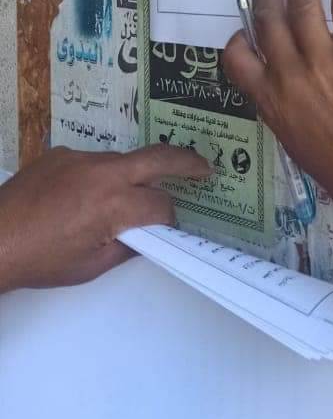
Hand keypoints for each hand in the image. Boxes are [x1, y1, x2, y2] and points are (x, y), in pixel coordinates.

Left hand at [0, 144, 211, 291]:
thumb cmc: (40, 259)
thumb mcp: (91, 265)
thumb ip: (127, 246)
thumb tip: (147, 236)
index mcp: (114, 204)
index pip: (161, 204)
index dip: (169, 219)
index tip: (168, 228)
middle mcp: (102, 172)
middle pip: (158, 157)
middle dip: (187, 162)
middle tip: (205, 168)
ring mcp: (80, 158)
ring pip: (123, 161)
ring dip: (134, 175)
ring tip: (128, 199)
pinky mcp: (61, 153)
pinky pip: (93, 161)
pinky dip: (99, 176)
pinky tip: (84, 199)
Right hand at [224, 0, 332, 216]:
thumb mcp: (296, 142)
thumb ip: (287, 111)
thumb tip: (289, 94)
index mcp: (270, 101)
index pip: (238, 60)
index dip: (237, 39)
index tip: (241, 27)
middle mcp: (290, 74)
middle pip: (270, 22)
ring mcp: (322, 59)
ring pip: (303, 7)